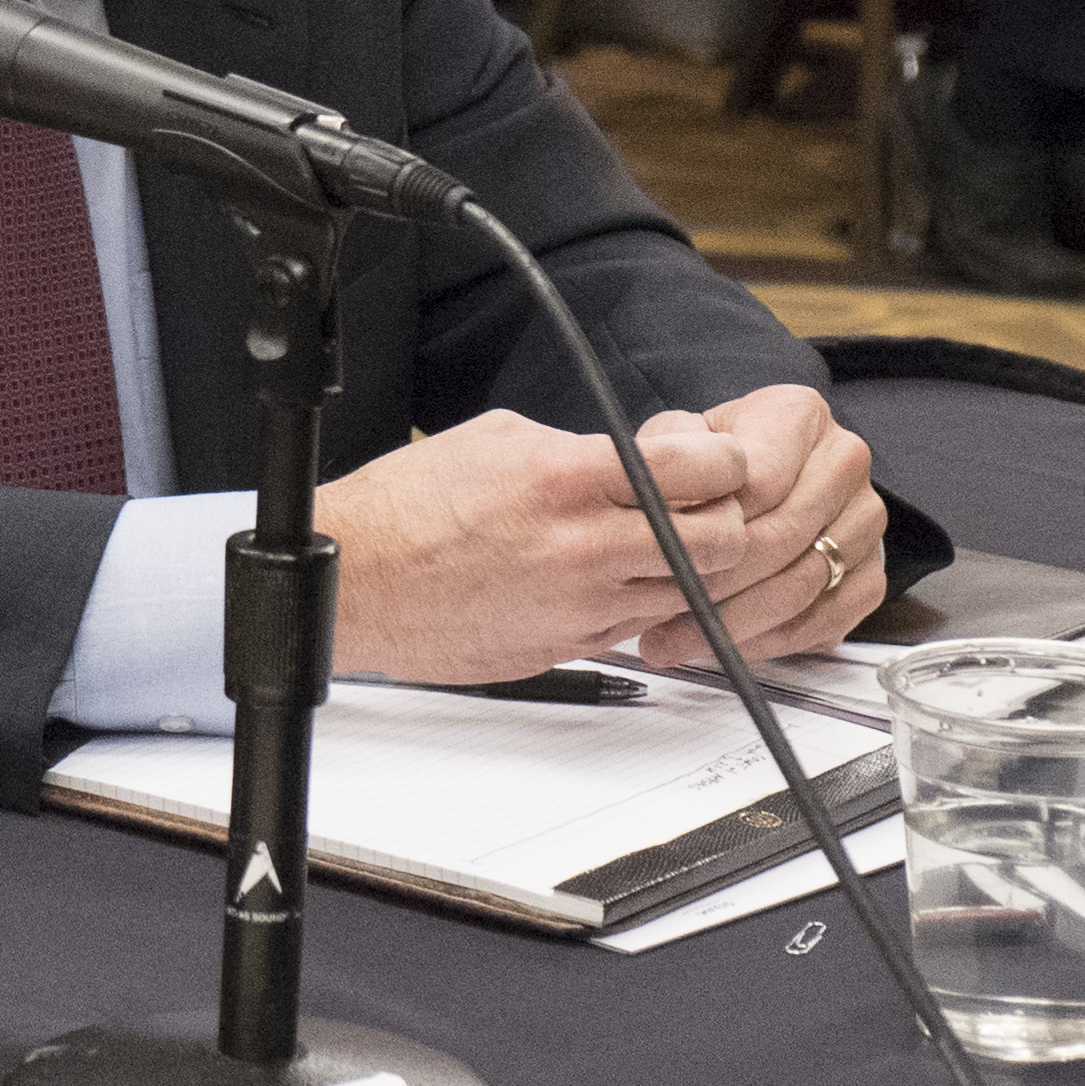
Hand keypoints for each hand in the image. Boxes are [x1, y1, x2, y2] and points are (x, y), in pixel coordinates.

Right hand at [322, 406, 756, 681]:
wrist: (357, 581)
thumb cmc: (408, 509)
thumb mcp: (498, 438)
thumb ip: (580, 449)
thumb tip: (630, 458)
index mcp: (566, 479)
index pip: (699, 469)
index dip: (726, 460)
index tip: (719, 458)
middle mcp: (583, 547)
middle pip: (720, 542)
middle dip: (725, 517)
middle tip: (705, 505)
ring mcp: (579, 606)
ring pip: (688, 592)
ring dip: (685, 566)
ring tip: (651, 544)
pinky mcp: (565, 647)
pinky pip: (637, 627)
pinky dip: (638, 603)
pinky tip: (607, 580)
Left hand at [623, 383, 883, 665]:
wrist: (751, 484)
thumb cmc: (711, 465)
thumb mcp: (676, 441)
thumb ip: (665, 460)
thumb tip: (652, 500)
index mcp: (798, 415)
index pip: (760, 482)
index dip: (710, 526)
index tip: (663, 557)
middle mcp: (843, 461)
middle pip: (782, 537)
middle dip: (715, 583)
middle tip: (662, 612)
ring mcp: (864, 519)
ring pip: (799, 586)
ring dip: (732, 623)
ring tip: (675, 638)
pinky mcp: (870, 574)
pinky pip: (823, 621)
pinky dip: (768, 643)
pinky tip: (723, 646)